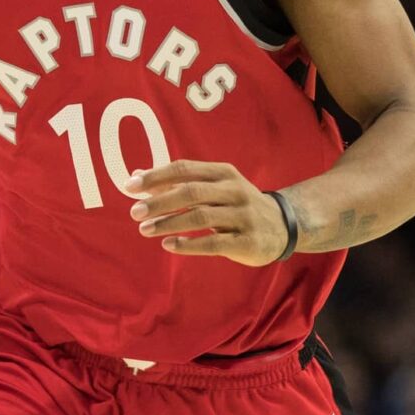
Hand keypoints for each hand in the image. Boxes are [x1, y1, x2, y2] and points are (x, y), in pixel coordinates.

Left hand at [127, 160, 290, 266]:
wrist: (284, 226)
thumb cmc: (237, 204)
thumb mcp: (215, 186)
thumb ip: (179, 181)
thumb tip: (137, 176)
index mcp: (223, 173)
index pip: (185, 169)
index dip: (156, 177)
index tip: (130, 187)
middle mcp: (234, 191)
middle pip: (191, 192)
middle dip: (160, 201)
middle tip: (135, 211)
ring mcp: (243, 216)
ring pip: (200, 217)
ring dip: (169, 223)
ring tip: (145, 229)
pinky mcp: (247, 241)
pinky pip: (213, 243)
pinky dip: (189, 244)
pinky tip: (168, 245)